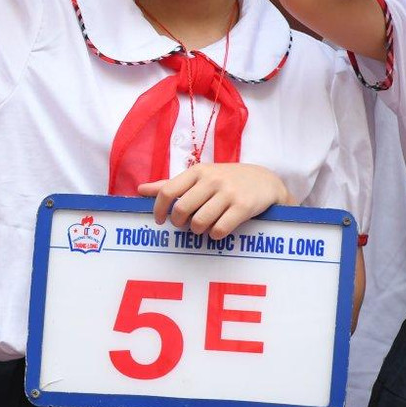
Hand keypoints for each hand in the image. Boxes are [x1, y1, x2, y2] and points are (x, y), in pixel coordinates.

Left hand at [137, 163, 289, 238]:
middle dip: (180, 223)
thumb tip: (140, 190)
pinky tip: (218, 230)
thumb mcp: (199, 177)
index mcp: (197, 171)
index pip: (167, 191)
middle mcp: (211, 180)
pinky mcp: (243, 207)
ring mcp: (228, 193)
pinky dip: (215, 235)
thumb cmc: (226, 180)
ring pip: (199, 222)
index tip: (161, 221)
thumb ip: (170, 184)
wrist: (265, 180)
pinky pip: (220, 229)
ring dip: (197, 231)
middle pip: (181, 210)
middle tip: (185, 225)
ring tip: (202, 228)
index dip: (159, 210)